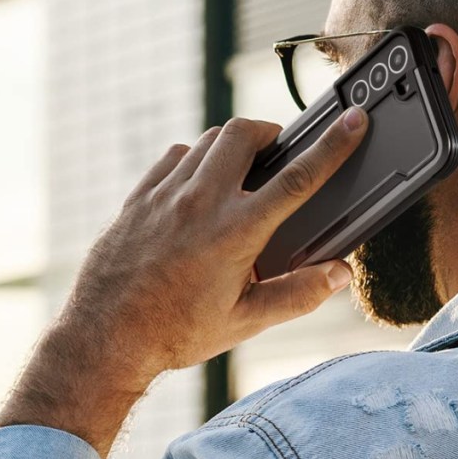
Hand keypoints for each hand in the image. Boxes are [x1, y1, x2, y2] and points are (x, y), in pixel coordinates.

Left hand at [0, 108, 369, 458]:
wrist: (104, 338)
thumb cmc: (175, 333)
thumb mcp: (246, 322)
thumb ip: (298, 294)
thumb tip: (337, 275)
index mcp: (237, 232)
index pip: (298, 177)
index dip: (333, 145)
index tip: (353, 120)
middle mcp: (201, 203)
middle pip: (245, 134)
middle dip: (270, 133)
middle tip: (279, 153)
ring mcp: (165, 195)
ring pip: (208, 139)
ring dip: (233, 145)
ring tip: (241, 172)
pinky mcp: (139, 196)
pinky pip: (174, 156)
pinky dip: (195, 159)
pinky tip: (199, 185)